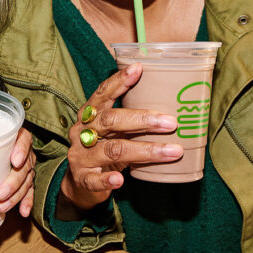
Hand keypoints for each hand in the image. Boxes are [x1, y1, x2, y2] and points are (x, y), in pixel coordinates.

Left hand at [0, 127, 35, 215]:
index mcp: (14, 137)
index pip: (24, 139)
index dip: (21, 150)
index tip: (14, 161)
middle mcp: (23, 152)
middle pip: (24, 166)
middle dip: (12, 182)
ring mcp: (26, 167)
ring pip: (26, 182)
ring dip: (15, 196)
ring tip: (2, 206)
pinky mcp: (26, 181)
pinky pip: (29, 192)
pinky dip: (26, 202)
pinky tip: (23, 211)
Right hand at [61, 63, 180, 209]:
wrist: (80, 184)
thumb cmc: (104, 150)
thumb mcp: (114, 132)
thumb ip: (131, 121)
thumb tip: (171, 110)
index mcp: (90, 115)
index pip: (102, 94)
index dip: (118, 81)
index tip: (138, 69)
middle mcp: (82, 132)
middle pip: (110, 120)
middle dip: (142, 120)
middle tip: (170, 122)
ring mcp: (81, 155)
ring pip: (112, 149)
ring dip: (144, 150)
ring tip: (172, 151)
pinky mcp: (82, 178)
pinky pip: (95, 179)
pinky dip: (108, 179)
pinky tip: (120, 180)